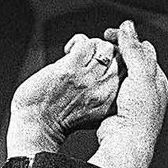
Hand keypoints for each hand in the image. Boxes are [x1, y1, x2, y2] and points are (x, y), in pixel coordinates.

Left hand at [7, 34, 119, 155]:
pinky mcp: (70, 70)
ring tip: (81, 54)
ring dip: (92, 45)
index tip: (109, 60)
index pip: (130, 72)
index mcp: (112, 102)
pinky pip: (84, 43)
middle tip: (94, 55)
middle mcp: (103, 91)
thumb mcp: (95, 115)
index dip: (121, 60)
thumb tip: (113, 70)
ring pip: (105, 48)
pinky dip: (77, 41)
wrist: (37, 125)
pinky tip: (69, 51)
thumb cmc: (60, 120)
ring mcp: (87, 80)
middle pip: (120, 57)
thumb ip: (108, 96)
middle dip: (107, 51)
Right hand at [89, 19, 167, 167]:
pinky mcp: (117, 110)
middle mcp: (147, 91)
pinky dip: (101, 80)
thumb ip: (134, 50)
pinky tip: (93, 78)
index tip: (110, 35)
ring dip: (107, 65)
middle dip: (117, 51)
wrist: (126, 145)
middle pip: (130, 60)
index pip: (144, 50)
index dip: (127, 39)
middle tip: (102, 46)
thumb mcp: (140, 75)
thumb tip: (128, 27)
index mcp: (157, 81)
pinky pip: (108, 88)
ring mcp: (131, 101)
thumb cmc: (139, 116)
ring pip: (118, 74)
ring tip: (97, 60)